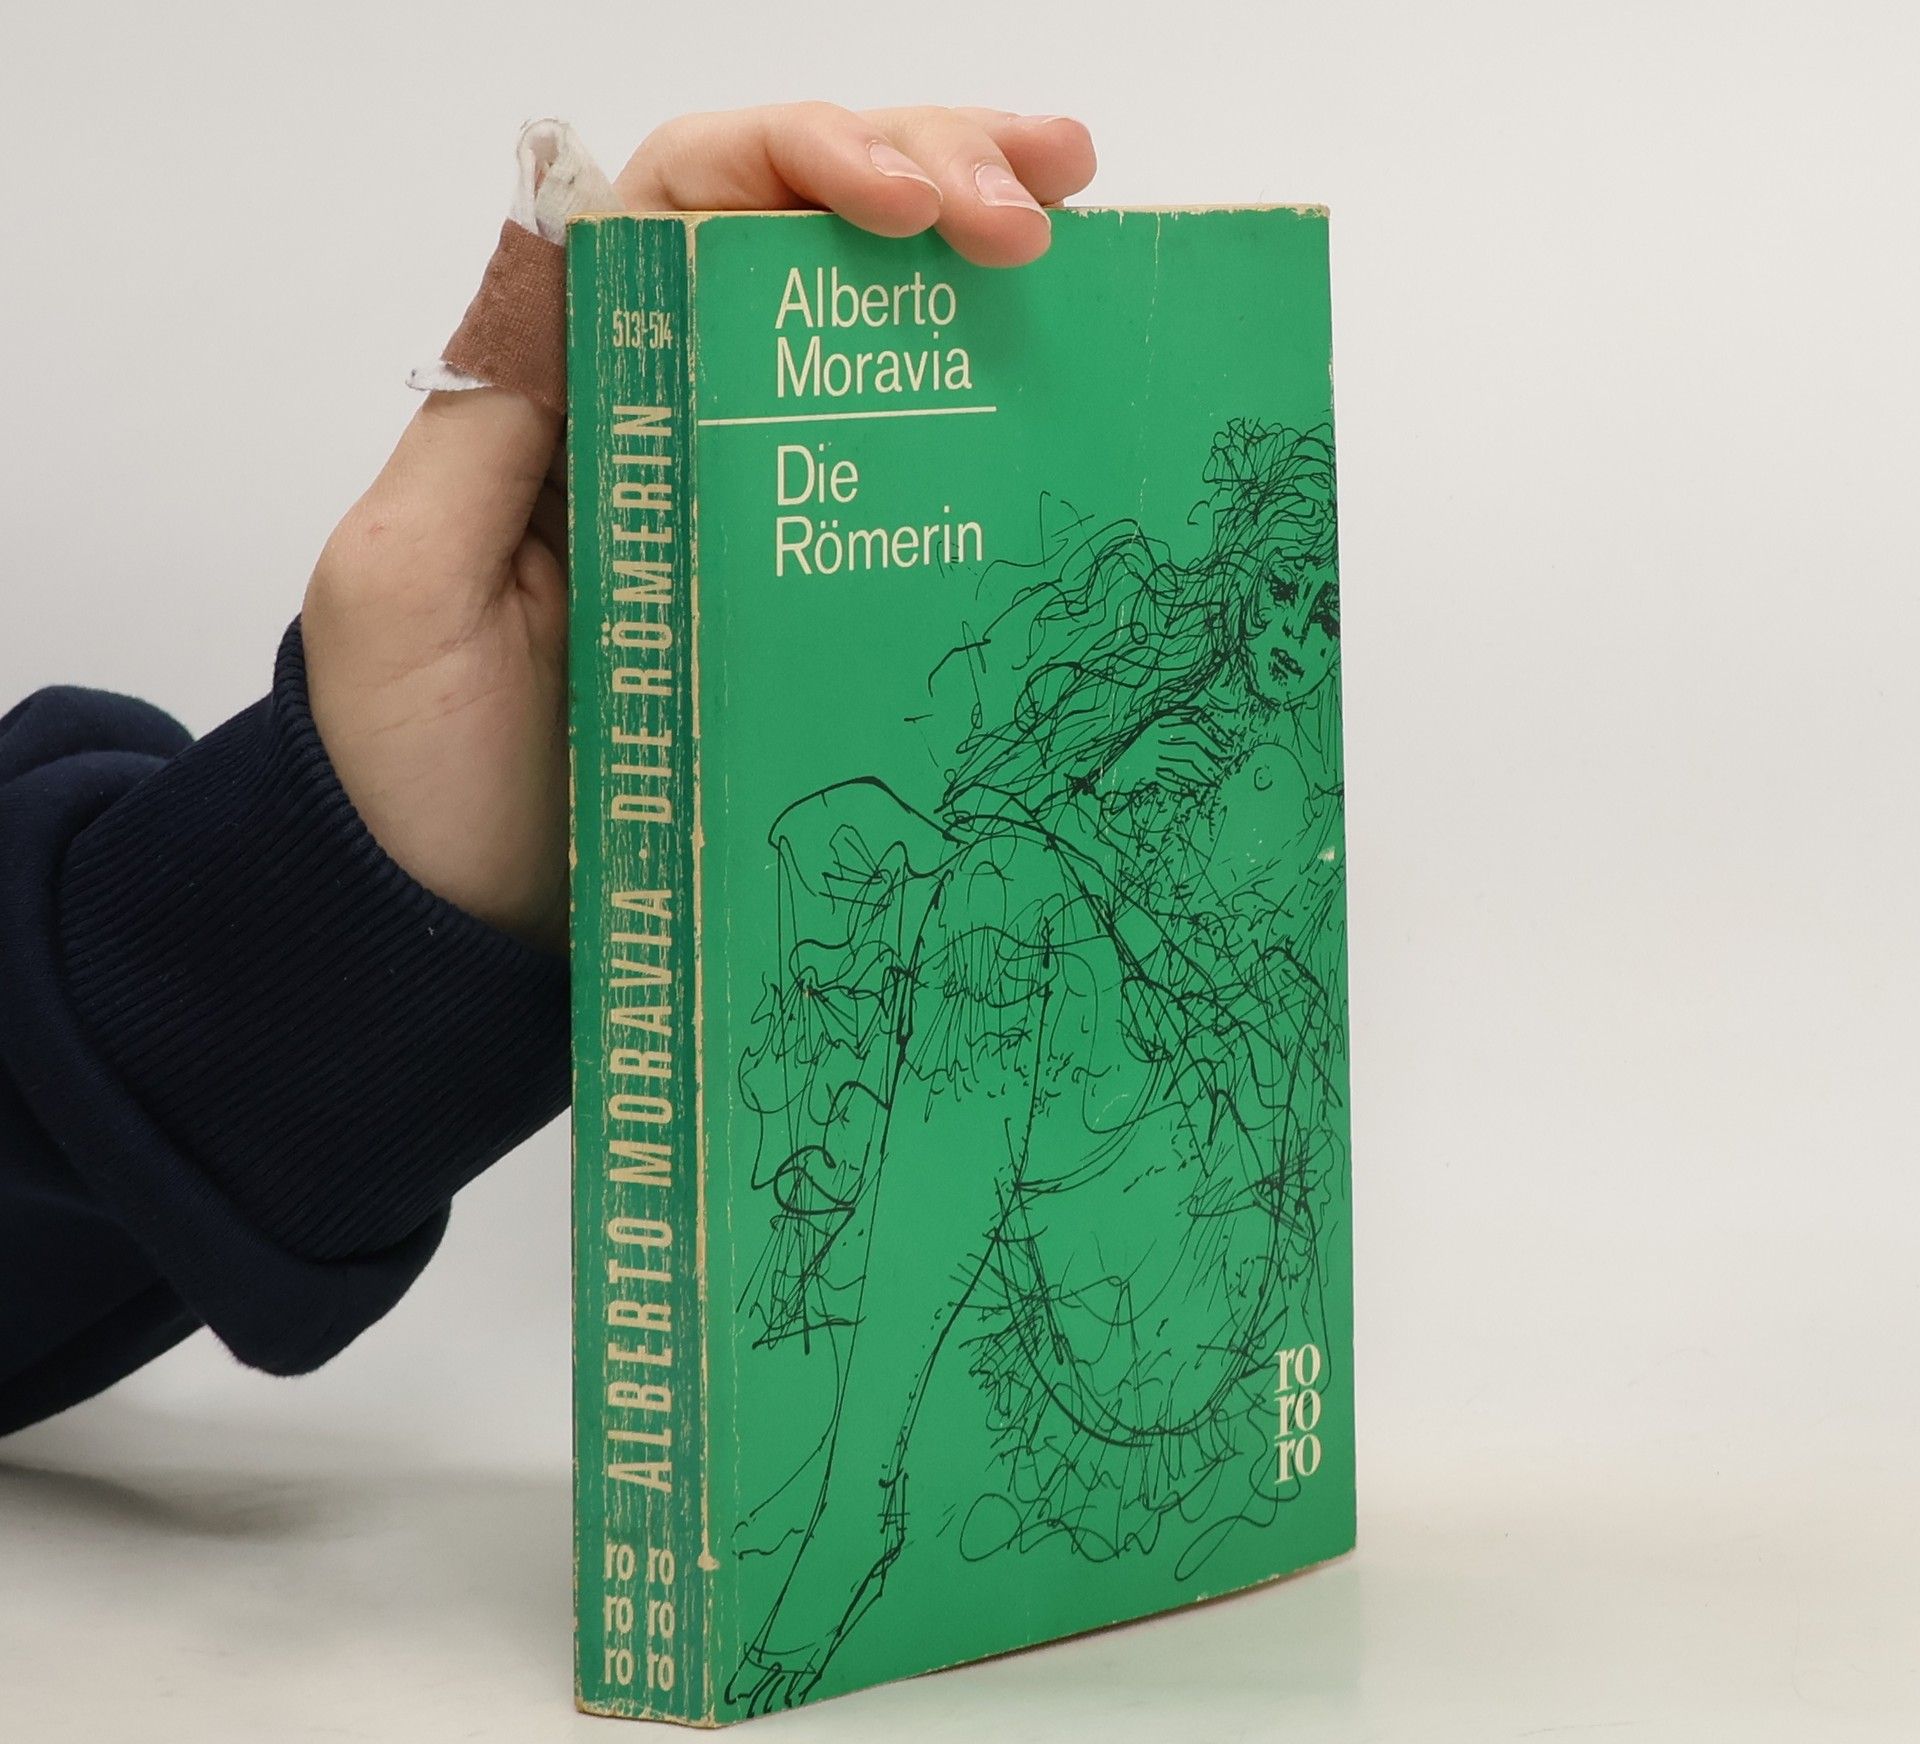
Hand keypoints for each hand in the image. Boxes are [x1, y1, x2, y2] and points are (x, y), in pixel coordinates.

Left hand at [300, 104, 1098, 951]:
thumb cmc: (414, 768)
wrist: (461, 918)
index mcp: (573, 387)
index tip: (912, 207)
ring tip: (1072, 218)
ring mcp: (743, 495)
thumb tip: (577, 259)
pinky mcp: (797, 585)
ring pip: (857, 317)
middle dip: (924, 169)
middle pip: (792, 228)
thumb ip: (485, 429)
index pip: (686, 204)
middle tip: (1044, 191)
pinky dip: (977, 393)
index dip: (802, 164)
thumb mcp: (409, 586)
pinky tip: (1053, 355)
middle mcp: (664, 412)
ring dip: (965, 243)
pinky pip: (896, 460)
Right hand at [1102, 712, 1231, 795]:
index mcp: (1156, 720)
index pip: (1191, 723)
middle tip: (1223, 766)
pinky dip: (1182, 785)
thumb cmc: (1134, 748)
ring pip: (1183, 763)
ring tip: (1213, 780)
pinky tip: (1193, 790)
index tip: (1226, 746)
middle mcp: (1152, 735)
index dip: (1212, 734)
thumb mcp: (1154, 729)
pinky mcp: (1142, 772)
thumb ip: (1176, 722)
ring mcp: (1147, 754)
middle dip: (1211, 756)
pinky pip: (1168, 778)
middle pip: (1190, 745)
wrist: (1106, 767)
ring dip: (1201, 773)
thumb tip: (1207, 714)